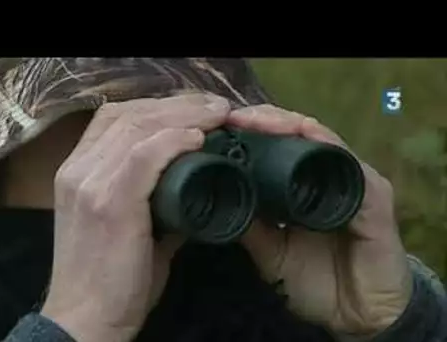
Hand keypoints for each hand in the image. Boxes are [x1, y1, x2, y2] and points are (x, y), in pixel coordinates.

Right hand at [41, 94, 230, 341]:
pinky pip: (144, 157)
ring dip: (183, 116)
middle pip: (128, 114)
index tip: (194, 111)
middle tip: (215, 108)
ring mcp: (90, 184)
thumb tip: (192, 187)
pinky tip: (198, 140)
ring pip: (138, 127)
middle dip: (177, 105)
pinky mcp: (109, 203)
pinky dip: (173, 143)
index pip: (113, 118)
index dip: (156, 107)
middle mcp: (77, 170)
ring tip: (218, 116)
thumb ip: (153, 202)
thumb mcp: (124, 230)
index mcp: (76, 172)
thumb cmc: (107, 282)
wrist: (84, 321)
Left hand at [229, 105, 413, 336]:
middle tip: (231, 117)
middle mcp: (331, 176)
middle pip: (298, 133)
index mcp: (307, 184)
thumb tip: (218, 199)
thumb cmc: (317, 280)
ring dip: (288, 125)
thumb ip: (251, 224)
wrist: (356, 317)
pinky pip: (350, 165)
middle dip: (264, 120)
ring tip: (256, 120)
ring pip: (321, 139)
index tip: (220, 127)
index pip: (280, 145)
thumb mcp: (271, 250)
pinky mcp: (375, 199)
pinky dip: (325, 146)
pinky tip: (303, 134)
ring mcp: (355, 184)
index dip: (251, 132)